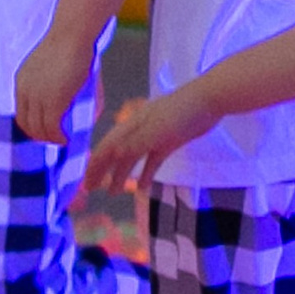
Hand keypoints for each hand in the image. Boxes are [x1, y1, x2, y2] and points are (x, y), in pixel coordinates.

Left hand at [15, 26, 96, 145]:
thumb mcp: (59, 67)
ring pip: (39, 129)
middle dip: (39, 135)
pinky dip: (59, 137)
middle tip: (54, 139)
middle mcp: (24, 91)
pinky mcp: (52, 102)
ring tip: (63, 141)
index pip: (21, 112)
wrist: (73, 34)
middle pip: (26, 124)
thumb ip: (62, 87)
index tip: (43, 130)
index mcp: (22, 81)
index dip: (31, 125)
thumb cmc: (72, 45)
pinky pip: (52, 128)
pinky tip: (67, 139)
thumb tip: (72, 103)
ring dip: (50, 139)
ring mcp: (37, 97)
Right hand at [88, 84, 211, 193]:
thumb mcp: (156, 129)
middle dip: (102, 171)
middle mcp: (137, 131)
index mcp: (131, 125)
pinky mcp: (168, 142)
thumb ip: (135, 143)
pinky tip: (141, 187)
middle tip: (91, 189)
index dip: (95, 165)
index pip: (107, 147)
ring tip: (113, 192)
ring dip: (121, 174)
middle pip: (115, 153)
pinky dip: (145, 173)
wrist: (209, 100)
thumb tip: (113, 155)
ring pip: (132, 159)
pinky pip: (152, 161)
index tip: (86, 183)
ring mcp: (153, 137)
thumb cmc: (180, 112)